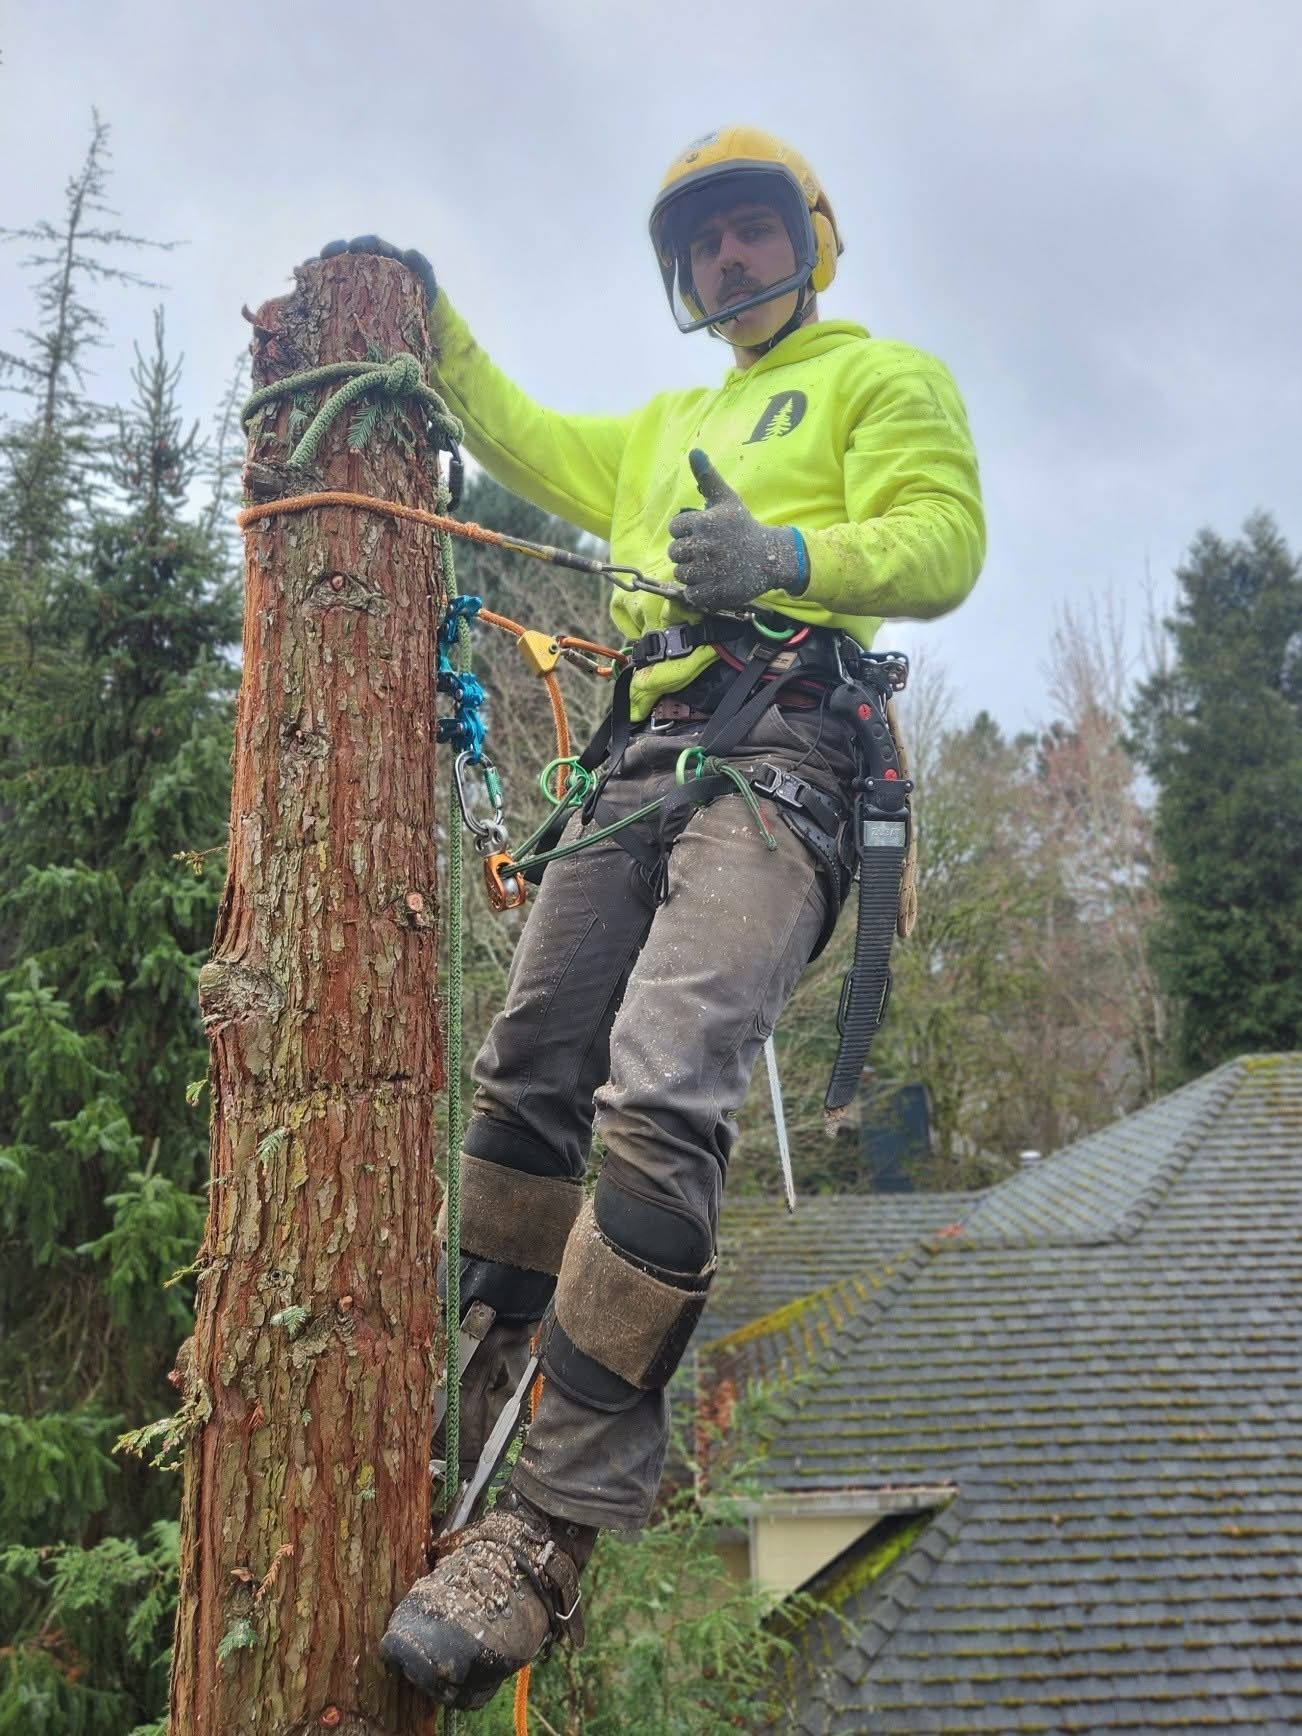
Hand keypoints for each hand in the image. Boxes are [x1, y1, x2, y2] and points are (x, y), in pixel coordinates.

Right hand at [315, 236, 436, 305]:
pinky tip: (304, 284)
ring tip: (311, 265)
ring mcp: (351, 283)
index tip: (358, 246)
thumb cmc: (421, 303)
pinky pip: (323, 288)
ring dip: (319, 264)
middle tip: (332, 252)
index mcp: (383, 259)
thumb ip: (423, 268)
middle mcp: (364, 266)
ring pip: (330, 268)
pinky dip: (312, 283)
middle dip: (336, 249)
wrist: (417, 330)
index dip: (363, 244)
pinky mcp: (341, 301)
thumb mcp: (426, 287)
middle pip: (345, 252)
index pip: (370, 245)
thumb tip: (411, 251)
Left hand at [667, 449, 807, 612]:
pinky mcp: (715, 591)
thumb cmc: (744, 527)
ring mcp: (710, 570)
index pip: (674, 529)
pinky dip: (698, 591)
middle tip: (706, 552)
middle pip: (674, 553)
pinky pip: (691, 593)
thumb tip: (694, 451)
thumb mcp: (727, 500)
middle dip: (687, 553)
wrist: (771, 557)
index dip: (685, 532)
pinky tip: (713, 581)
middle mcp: (706, 545)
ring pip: (681, 574)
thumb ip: (708, 477)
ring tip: (711, 566)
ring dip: (692, 572)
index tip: (701, 534)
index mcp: (705, 522)